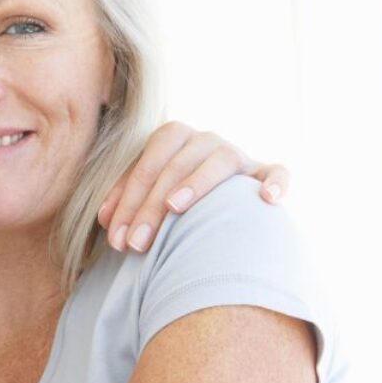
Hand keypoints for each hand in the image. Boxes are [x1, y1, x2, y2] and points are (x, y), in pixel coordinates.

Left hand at [98, 122, 288, 251]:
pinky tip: (266, 199)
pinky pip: (277, 172)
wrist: (222, 203)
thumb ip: (127, 201)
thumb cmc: (175, 198)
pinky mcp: (266, 174)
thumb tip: (105, 219)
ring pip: (220, 160)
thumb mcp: (148, 194)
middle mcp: (206, 141)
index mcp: (174, 137)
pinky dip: (276, 182)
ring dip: (196, 182)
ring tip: (174, 208)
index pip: (147, 163)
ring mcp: (238, 155)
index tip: (116, 240)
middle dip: (150, 206)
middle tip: (136, 244)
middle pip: (175, 165)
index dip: (128, 200)